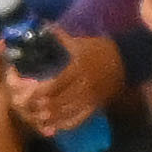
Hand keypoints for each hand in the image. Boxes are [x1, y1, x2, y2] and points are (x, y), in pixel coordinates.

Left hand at [8, 32, 124, 136]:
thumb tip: (42, 26)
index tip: (25, 93)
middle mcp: (84, 85)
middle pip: (57, 102)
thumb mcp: (80, 42)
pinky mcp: (97, 105)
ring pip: (66, 113)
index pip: (53, 85)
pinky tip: (55, 124)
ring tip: (37, 116)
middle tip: (26, 108)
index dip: (37, 92)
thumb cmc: (99, 49)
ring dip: (49, 117)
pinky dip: (65, 124)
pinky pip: (79, 119)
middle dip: (39, 107)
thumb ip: (60, 37)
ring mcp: (91, 97)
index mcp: (78, 68)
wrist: (126, 60)